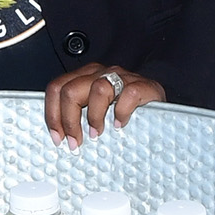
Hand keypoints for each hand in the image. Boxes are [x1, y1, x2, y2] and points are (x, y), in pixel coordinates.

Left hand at [45, 64, 163, 143]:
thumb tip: (59, 138)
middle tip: (75, 142)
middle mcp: (100, 73)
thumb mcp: (96, 112)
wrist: (161, 109)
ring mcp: (122, 77)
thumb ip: (78, 116)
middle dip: (69, 120)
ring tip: (97, 133)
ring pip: (97, 89)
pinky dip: (122, 112)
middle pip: (70, 90)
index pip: (57, 88)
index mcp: (85, 77)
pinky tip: (120, 125)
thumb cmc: (126, 113)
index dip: (53, 115)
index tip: (57, 137)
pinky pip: (128, 95)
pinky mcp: (143, 86)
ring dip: (94, 116)